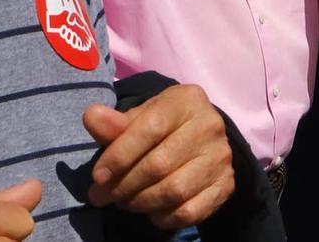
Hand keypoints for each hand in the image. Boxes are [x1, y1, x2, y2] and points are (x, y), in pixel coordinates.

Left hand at [81, 85, 233, 230]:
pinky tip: (151, 210)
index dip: (119, 155)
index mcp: (187, 100)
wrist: (200, 139)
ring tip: (124, 201)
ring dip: (140, 202)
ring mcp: (221, 156)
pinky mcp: (227, 184)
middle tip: (104, 195)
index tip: (98, 176)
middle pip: (159, 164)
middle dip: (124, 185)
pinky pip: (189, 211)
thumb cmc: (162, 126)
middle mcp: (210, 125)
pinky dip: (163, 217)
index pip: (150, 127)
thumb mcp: (139, 118)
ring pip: (174, 191)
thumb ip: (115, 123)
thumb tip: (91, 116)